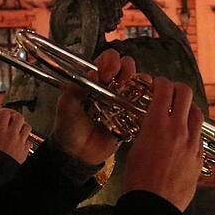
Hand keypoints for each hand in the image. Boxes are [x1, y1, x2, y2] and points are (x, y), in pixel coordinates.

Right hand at [0, 108, 34, 163]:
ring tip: (18, 129)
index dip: (4, 112)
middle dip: (16, 116)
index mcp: (0, 132)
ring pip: (27, 127)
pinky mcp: (25, 151)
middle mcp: (12, 135)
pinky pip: (28, 141)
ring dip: (23, 126)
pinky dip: (25, 140)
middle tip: (12, 119)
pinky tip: (20, 142)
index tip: (3, 113)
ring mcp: (20, 142)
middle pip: (19, 117)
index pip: (5, 113)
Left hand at [51, 49, 135, 164]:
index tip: (106, 75)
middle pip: (127, 66)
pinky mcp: (132, 116)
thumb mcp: (66, 106)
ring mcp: (123, 101)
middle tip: (121, 83)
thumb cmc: (68, 128)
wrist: (77, 155)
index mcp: (94, 80)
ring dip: (140, 83)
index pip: (107, 59)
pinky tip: (143, 105)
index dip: (111, 61)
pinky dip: (148, 101)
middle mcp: (111, 87)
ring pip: (140, 83)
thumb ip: (74, 89)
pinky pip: (145, 105)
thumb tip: (92, 72)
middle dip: (128, 70)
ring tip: (134, 93)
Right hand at [122, 77, 202, 211]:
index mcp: (157, 125)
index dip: (161, 82)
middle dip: (177, 88)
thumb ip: (147, 130)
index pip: (164, 89)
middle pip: (185, 93)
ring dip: (188, 108)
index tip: (158, 84)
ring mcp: (192, 142)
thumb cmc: (138, 181)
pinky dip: (193, 130)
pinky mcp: (200, 156)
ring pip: (197, 112)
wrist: (154, 205)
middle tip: (170, 93)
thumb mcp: (136, 148)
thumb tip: (152, 123)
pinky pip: (200, 135)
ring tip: (180, 113)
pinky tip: (185, 137)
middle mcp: (178, 129)